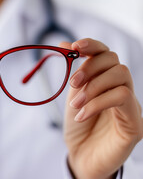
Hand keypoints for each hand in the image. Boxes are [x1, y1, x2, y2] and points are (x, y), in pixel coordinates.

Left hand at [62, 38, 142, 178]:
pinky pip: (122, 97)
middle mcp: (121, 88)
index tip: (74, 46)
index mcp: (105, 79)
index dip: (92, 45)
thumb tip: (64, 43)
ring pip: (121, 75)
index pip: (105, 53)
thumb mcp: (73, 94)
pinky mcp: (135, 121)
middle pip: (114, 60)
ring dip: (92, 87)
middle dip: (89, 68)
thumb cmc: (79, 125)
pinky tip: (82, 115)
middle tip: (73, 84)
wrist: (82, 155)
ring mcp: (130, 104)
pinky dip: (97, 103)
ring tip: (75, 104)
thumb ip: (73, 71)